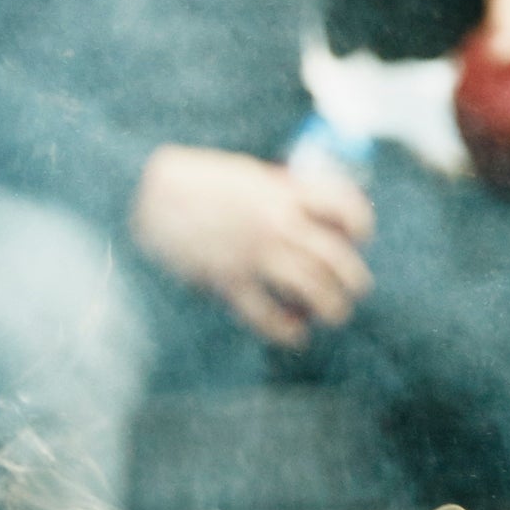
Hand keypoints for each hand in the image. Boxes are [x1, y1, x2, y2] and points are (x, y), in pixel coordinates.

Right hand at [129, 145, 373, 348]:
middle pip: (335, 257)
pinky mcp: (230, 280)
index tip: (360, 236)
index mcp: (283, 191)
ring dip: (332, 307)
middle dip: (353, 278)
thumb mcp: (249, 175)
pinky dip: (288, 330)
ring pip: (312, 289)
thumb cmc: (198, 181)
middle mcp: (276, 223)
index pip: (342, 205)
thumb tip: (307, 211)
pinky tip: (296, 333)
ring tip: (334, 313)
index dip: (360, 223)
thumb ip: (281, 192)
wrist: (149, 192)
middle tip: (354, 288)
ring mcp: (254, 254)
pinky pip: (268, 315)